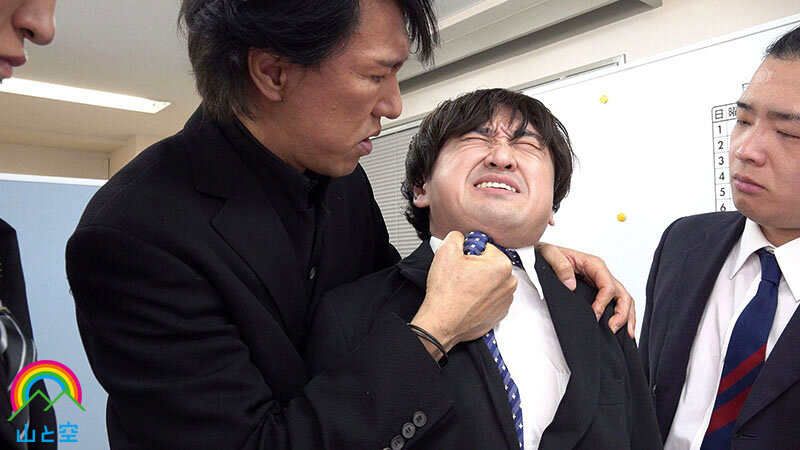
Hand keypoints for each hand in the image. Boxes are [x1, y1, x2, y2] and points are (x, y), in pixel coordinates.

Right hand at [411, 231, 516, 358]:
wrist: (442, 323)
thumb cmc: (446, 294)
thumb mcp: (446, 251)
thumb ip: (457, 236)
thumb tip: (461, 237)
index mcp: (502, 265)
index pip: (485, 247)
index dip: (469, 253)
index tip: (461, 262)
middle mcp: (509, 283)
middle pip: (490, 264)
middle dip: (476, 267)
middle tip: (459, 276)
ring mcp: (505, 300)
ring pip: (491, 281)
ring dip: (478, 282)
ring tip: (462, 289)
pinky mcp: (499, 313)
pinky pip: (490, 298)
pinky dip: (480, 298)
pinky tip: (467, 300)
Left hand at [536, 242, 634, 337]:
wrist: (543, 253)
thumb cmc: (549, 253)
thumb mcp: (550, 253)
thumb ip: (561, 266)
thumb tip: (570, 285)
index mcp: (594, 264)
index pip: (608, 285)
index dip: (604, 302)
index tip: (595, 315)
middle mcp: (601, 273)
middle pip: (621, 294)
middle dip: (621, 313)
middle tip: (612, 329)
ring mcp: (601, 282)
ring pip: (623, 299)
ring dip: (627, 317)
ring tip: (625, 334)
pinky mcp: (597, 290)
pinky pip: (615, 302)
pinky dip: (623, 316)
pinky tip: (622, 329)